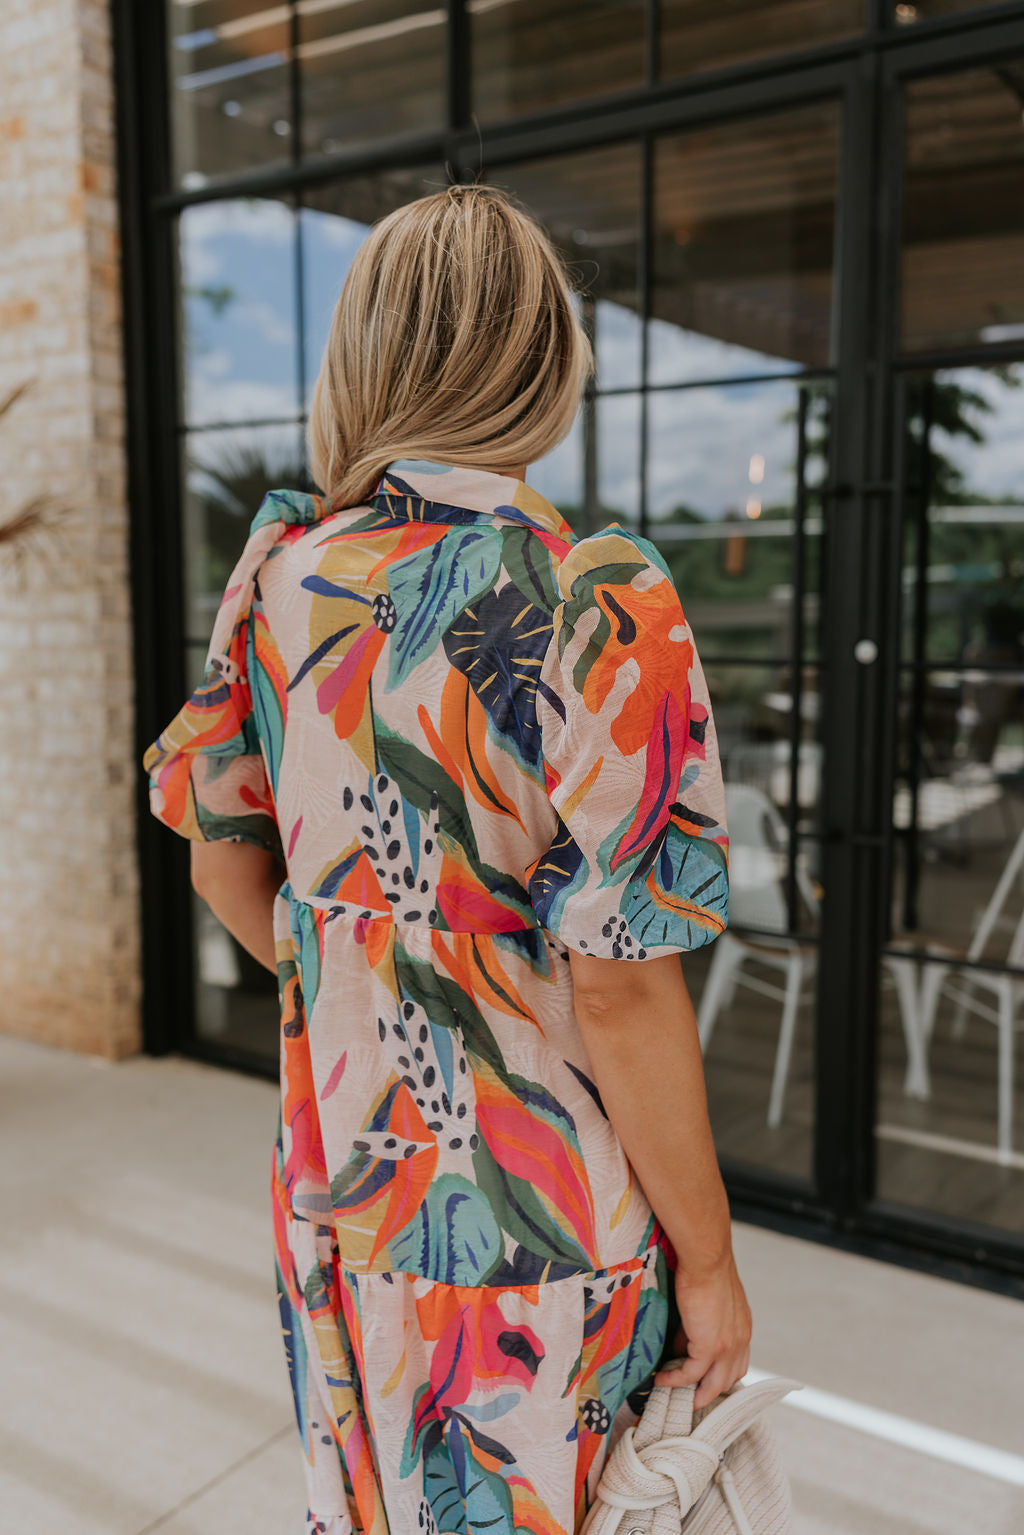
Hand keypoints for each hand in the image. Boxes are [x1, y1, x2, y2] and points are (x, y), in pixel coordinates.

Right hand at [654, 1253, 751, 1408]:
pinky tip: (661, 1380)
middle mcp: (740, 1340)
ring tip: (673, 1393)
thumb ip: (699, 1324)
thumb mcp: (708, 1301)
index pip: (737, 1363)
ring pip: (713, 1384)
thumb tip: (681, 1344)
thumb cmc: (705, 1267)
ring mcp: (727, 1346)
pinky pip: (691, 1375)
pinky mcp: (710, 1347)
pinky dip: (675, 1381)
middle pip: (728, 1380)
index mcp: (742, 1327)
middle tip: (686, 1395)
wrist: (706, 1258)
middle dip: (708, 1392)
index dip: (720, 1375)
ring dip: (693, 1393)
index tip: (701, 1380)